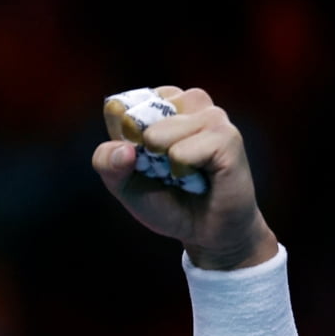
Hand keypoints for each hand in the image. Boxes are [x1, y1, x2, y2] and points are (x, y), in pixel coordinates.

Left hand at [92, 86, 276, 269]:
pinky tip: (201, 178)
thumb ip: (106, 162)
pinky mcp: (228, 137)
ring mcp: (211, 116)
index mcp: (161, 105)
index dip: (120, 141)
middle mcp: (187, 103)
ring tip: (186, 174)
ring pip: (158, 133)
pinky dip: (182, 172)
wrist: (206, 232)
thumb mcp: (122, 184)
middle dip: (141, 154)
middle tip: (168, 170)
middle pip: (136, 119)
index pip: (119, 108)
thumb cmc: (167, 201)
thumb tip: (125, 150)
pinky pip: (181, 152)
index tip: (141, 161)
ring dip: (163, 164)